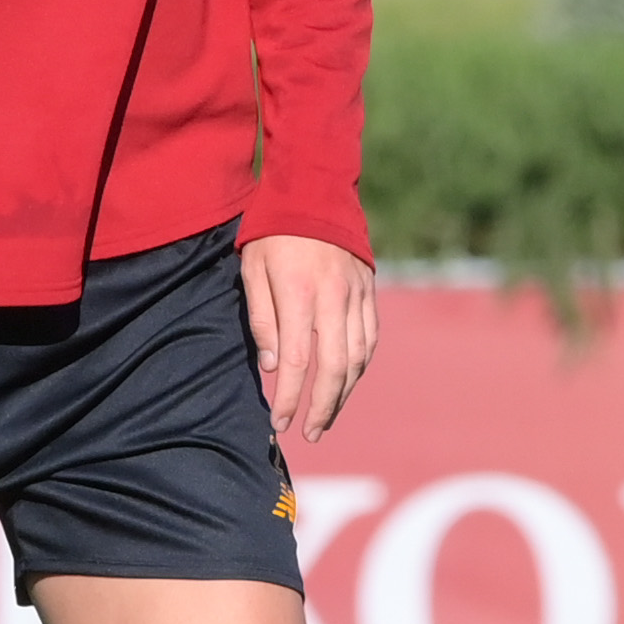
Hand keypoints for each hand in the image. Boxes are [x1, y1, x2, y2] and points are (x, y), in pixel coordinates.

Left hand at [241, 233, 376, 439]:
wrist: (316, 189)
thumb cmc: (273, 231)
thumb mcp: (253, 269)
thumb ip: (263, 319)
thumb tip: (274, 367)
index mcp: (300, 294)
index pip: (299, 362)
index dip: (290, 398)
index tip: (279, 422)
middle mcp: (334, 299)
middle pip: (334, 369)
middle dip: (322, 408)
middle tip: (309, 434)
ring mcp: (357, 296)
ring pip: (357, 358)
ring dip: (343, 394)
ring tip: (327, 417)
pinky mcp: (369, 291)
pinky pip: (370, 339)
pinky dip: (359, 367)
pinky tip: (346, 383)